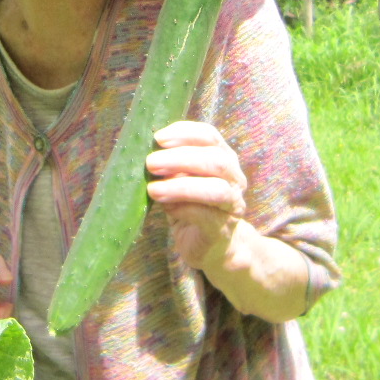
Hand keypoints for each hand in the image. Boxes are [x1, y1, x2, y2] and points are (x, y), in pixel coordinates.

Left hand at [146, 120, 249, 270]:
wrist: (211, 246)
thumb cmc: (190, 206)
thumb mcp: (179, 180)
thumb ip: (169, 166)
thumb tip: (145, 153)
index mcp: (223, 158)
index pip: (209, 136)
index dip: (184, 133)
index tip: (158, 138)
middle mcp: (234, 178)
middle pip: (216, 160)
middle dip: (181, 158)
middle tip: (150, 163)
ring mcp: (233, 205)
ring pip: (217, 189)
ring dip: (181, 186)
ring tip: (153, 189)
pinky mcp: (223, 229)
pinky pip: (208, 217)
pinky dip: (184, 209)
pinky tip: (167, 208)